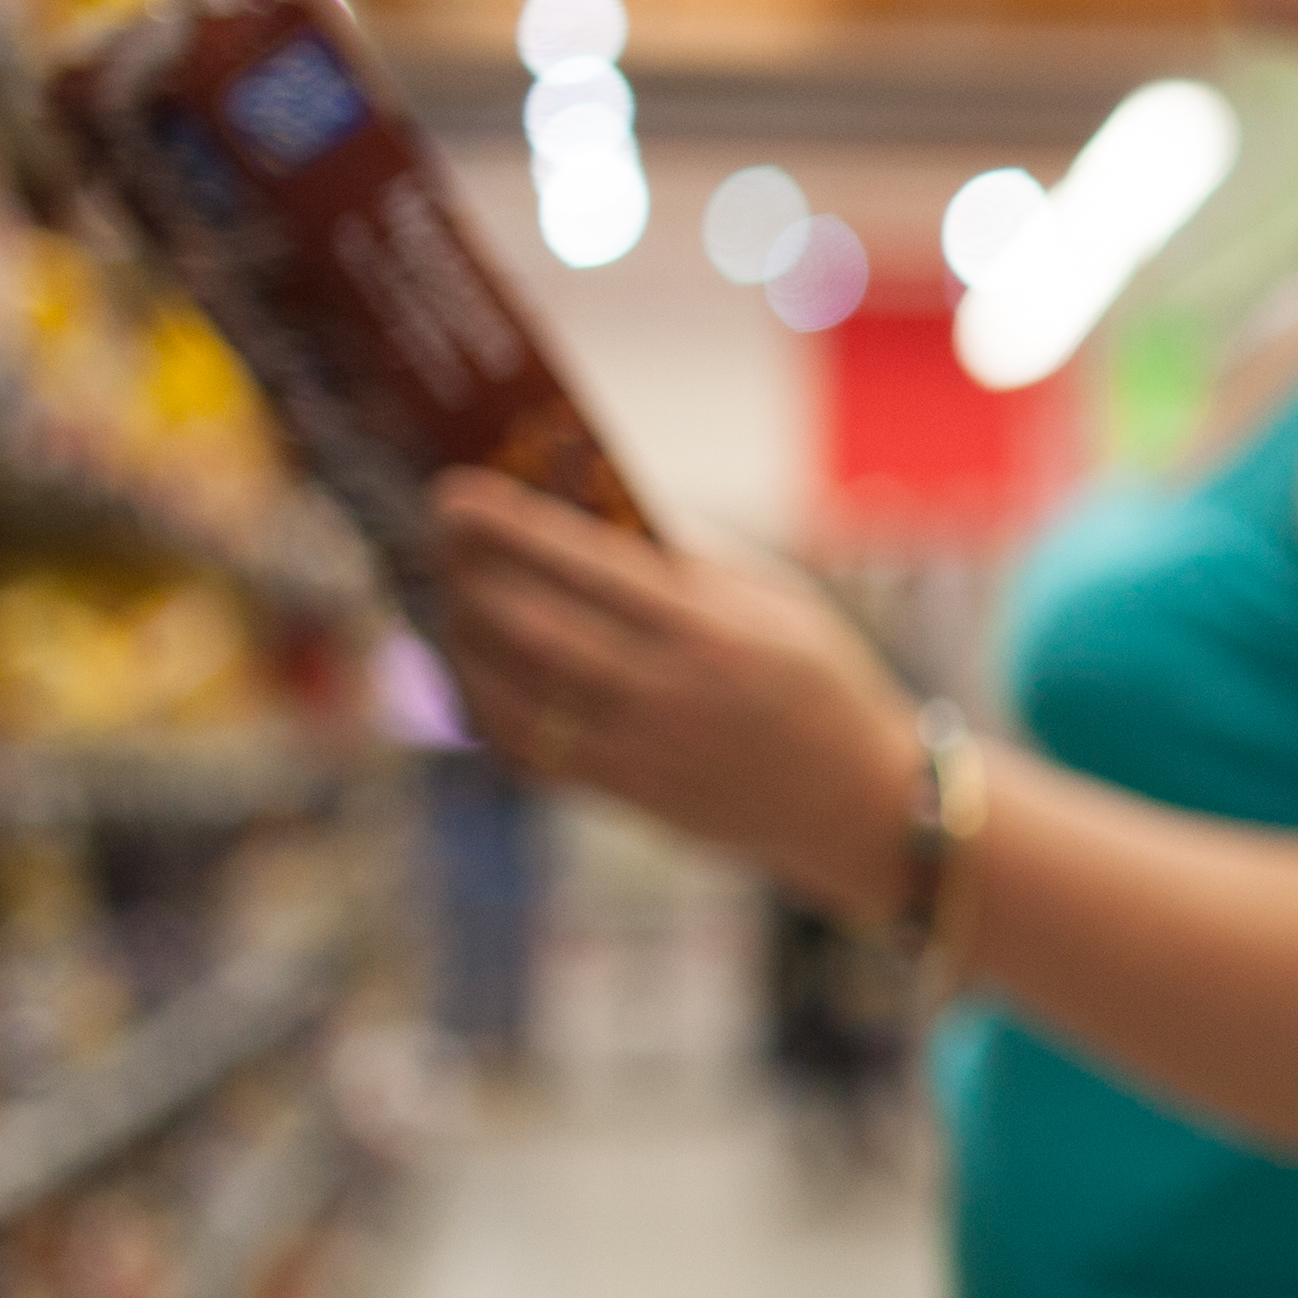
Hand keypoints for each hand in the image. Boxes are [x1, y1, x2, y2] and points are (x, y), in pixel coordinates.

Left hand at [429, 472, 916, 918]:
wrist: (855, 805)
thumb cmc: (823, 683)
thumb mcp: (780, 600)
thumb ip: (689, 557)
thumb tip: (592, 510)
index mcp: (711, 630)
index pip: (584, 563)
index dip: (508, 524)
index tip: (456, 492)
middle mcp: (665, 692)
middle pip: (527, 624)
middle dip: (467, 571)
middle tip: (442, 536)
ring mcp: (635, 751)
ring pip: (506, 690)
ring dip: (460, 636)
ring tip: (448, 597)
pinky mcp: (618, 795)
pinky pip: (521, 746)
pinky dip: (482, 702)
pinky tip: (474, 669)